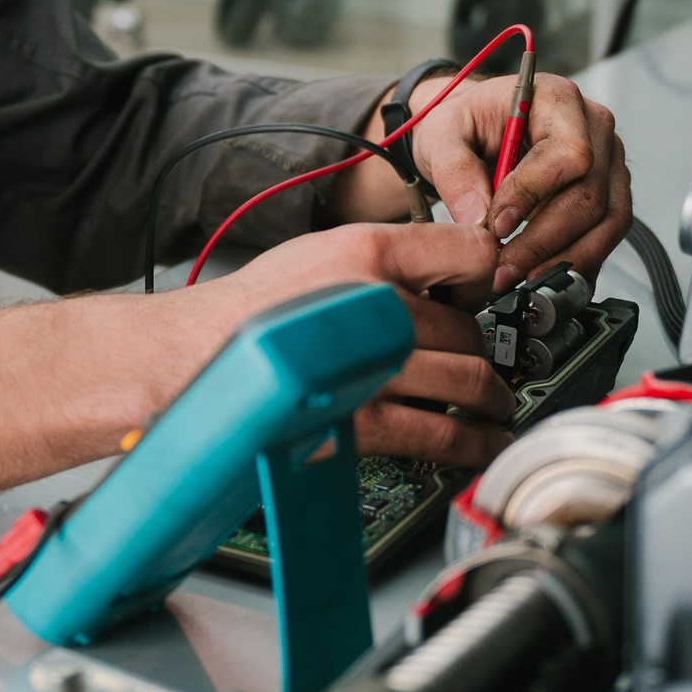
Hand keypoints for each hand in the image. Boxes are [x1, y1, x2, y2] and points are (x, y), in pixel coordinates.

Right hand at [200, 222, 515, 467]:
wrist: (197, 362)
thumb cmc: (252, 310)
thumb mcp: (321, 250)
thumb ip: (386, 256)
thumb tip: (446, 274)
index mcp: (367, 252)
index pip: (472, 253)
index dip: (484, 279)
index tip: (483, 296)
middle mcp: (376, 305)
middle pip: (472, 328)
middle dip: (480, 348)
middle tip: (478, 359)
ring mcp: (373, 368)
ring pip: (471, 381)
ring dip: (492, 398)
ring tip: (495, 403)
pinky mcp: (365, 424)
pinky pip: (447, 435)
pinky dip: (478, 441)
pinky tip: (485, 440)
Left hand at [333, 70, 633, 296]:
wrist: (475, 132)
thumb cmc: (464, 124)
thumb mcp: (441, 135)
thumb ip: (454, 170)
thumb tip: (477, 219)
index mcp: (558, 100)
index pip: (568, 152)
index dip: (534, 194)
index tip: (496, 225)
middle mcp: (594, 129)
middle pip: (589, 195)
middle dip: (543, 241)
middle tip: (502, 270)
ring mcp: (607, 164)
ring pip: (605, 222)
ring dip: (563, 260)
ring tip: (518, 280)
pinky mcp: (608, 195)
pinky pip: (605, 237)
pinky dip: (576, 264)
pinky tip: (543, 281)